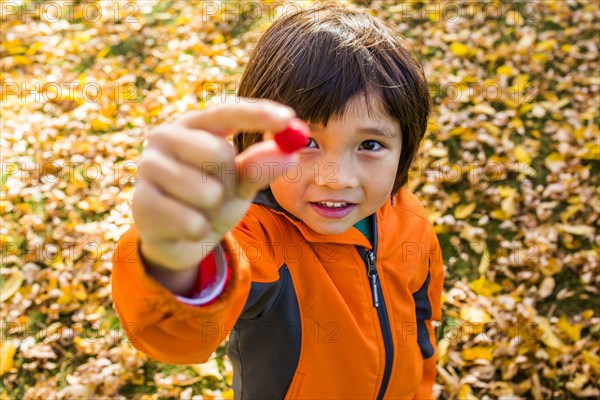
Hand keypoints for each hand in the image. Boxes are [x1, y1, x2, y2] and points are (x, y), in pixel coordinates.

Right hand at [132, 99, 298, 271]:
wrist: (179, 238)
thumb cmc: (213, 200)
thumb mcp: (241, 184)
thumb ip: (260, 169)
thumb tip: (287, 156)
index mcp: (192, 125)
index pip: (226, 112)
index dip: (257, 114)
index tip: (287, 118)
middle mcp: (164, 137)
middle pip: (217, 152)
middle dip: (231, 181)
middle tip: (222, 191)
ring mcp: (148, 167)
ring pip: (206, 192)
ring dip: (214, 209)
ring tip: (202, 210)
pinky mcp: (141, 202)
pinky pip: (191, 221)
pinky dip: (200, 230)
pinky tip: (187, 227)